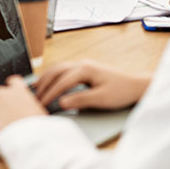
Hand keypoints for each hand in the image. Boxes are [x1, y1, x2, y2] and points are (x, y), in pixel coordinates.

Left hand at [0, 76, 45, 141]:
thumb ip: (30, 105)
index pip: (12, 81)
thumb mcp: (39, 112)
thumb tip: (29, 110)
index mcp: (18, 90)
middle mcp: (3, 93)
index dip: (10, 88)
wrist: (30, 140)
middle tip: (4, 114)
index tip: (11, 94)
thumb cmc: (38, 129)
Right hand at [35, 60, 149, 110]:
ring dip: (45, 79)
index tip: (41, 104)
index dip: (50, 94)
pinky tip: (48, 83)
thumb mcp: (102, 99)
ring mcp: (82, 64)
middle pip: (55, 72)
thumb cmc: (122, 91)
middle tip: (33, 98)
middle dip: (43, 85)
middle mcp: (81, 64)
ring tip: (35, 90)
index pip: (61, 82)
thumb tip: (62, 102)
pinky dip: (52, 76)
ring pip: (57, 68)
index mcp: (85, 69)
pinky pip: (62, 70)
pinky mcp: (83, 68)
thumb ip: (81, 100)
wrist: (136, 85)